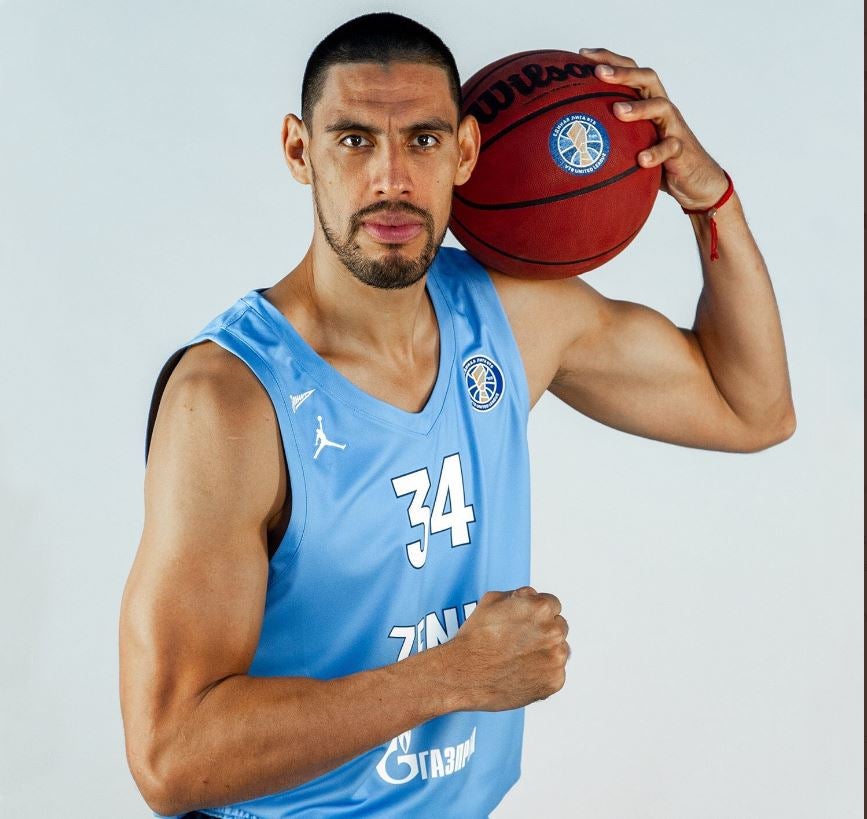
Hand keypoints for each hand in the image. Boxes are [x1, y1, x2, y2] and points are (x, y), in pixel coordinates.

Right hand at [441, 586, 569, 711]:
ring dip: (546, 653)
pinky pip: (555, 674)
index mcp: (541, 609)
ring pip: (559, 651)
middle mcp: (553, 632)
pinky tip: (522, 673)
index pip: (553, 605)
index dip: (537, 613)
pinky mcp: (554, 682)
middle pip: (559, 627)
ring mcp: (556, 659)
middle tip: (521, 642)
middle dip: (544, 632)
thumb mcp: (491, 600)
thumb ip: (519, 595)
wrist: (464, 674)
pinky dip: (542, 674)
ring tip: (519, 659)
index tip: (527, 622)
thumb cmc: (475, 638)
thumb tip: (531, 597)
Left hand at [579, 47, 727, 210]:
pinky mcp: (680, 149)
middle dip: (623, 72)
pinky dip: (656, 153)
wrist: (694, 180)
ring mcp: (673, 127)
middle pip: (647, 78)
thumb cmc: (656, 160)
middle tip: (599, 73)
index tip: (581, 54)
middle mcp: (661, 108)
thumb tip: (565, 140)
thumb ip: (608, 135)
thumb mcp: (630, 143)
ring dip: (639, 107)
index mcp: (647, 102)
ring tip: (618, 111)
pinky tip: (641, 159)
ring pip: (662, 106)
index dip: (609, 58)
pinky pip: (670, 147)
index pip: (630, 71)